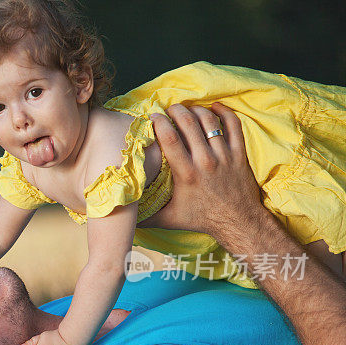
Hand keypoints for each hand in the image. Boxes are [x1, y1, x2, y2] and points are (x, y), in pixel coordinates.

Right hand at [149, 103, 262, 236]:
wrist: (237, 222)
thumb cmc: (201, 219)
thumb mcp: (169, 219)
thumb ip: (145, 217)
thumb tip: (121, 212)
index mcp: (186, 174)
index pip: (170, 139)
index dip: (160, 123)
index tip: (152, 117)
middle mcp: (205, 161)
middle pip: (189, 124)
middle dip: (176, 111)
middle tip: (169, 109)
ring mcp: (224, 156)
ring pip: (210, 121)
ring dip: (196, 110)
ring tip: (187, 110)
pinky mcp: (239, 154)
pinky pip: (234, 125)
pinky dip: (224, 112)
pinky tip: (215, 108)